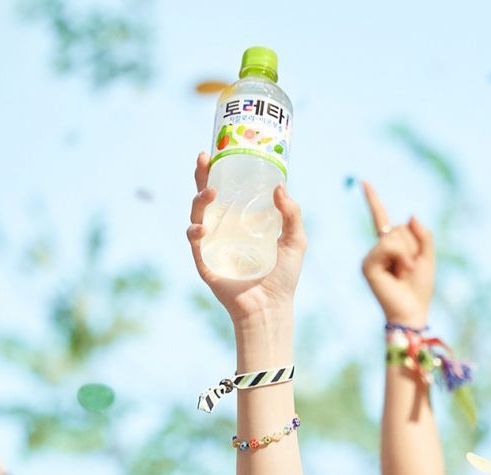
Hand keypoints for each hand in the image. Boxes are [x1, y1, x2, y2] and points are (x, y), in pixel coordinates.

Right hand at [186, 152, 306, 324]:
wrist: (271, 308)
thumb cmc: (284, 278)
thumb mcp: (295, 241)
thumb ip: (292, 214)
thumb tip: (280, 186)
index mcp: (243, 221)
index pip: (230, 189)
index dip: (223, 169)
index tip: (221, 149)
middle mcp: (225, 228)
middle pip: (208, 195)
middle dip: (203, 174)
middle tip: (205, 157)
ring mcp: (213, 244)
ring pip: (197, 213)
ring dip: (200, 199)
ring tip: (211, 192)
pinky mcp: (204, 261)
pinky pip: (194, 241)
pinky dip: (194, 232)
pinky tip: (201, 227)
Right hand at [361, 182, 433, 327]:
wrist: (412, 311)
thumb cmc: (419, 288)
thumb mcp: (427, 257)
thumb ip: (422, 234)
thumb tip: (410, 215)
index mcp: (390, 247)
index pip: (381, 218)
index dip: (373, 200)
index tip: (365, 182)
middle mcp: (377, 250)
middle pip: (399, 228)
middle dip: (413, 246)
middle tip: (411, 268)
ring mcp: (371, 257)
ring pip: (394, 237)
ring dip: (408, 253)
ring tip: (406, 272)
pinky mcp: (368, 265)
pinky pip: (388, 246)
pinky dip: (401, 256)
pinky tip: (401, 272)